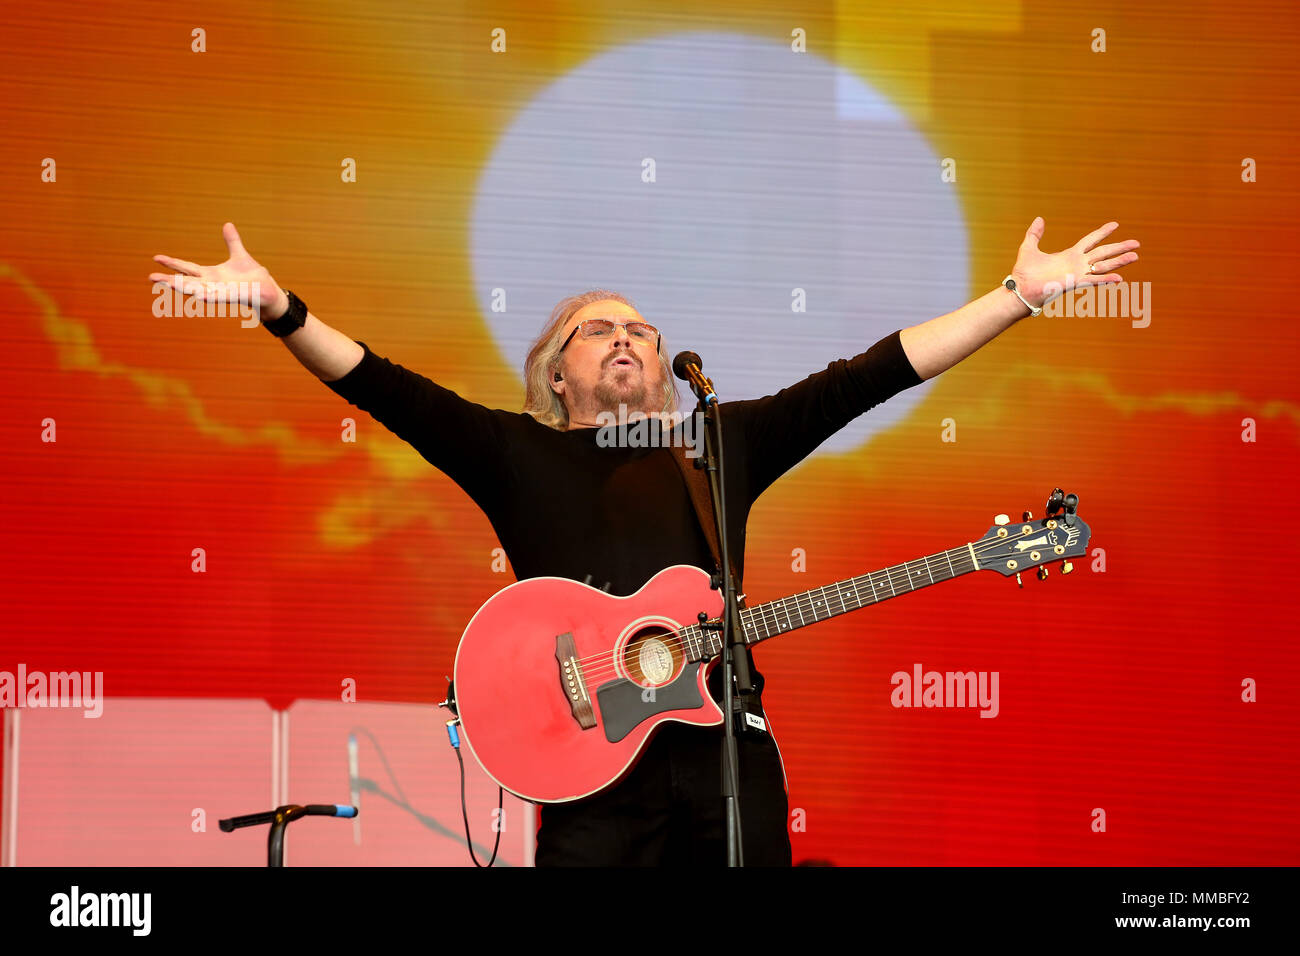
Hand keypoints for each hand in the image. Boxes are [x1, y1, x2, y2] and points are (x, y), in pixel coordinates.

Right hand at [149, 222, 287, 318]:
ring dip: (184, 288)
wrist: (269, 291)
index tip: (155, 257)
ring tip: (168, 284)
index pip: (188, 268)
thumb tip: (227, 224)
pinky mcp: (234, 297)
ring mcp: (221, 292)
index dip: (173, 263)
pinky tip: (198, 296)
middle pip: (186, 281)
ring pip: (198, 290)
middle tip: (150, 277)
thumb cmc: (253, 277)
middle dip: (169, 280)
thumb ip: (232, 242)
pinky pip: (219, 297)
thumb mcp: (240, 255)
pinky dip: (209, 297)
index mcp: (211, 275)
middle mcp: (212, 285)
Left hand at [1011, 217, 1139, 308]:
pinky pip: (1093, 281)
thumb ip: (1035, 234)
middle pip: (1103, 253)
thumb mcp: (1029, 247)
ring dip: (1119, 261)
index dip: (1102, 233)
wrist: (1020, 289)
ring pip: (1103, 265)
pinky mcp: (1073, 283)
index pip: (1090, 241)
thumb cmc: (1024, 272)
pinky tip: (1120, 278)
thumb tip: (1040, 218)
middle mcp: (1076, 264)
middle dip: (1119, 247)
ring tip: (1135, 256)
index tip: (1115, 224)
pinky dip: (1106, 279)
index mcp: (1069, 255)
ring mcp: (1077, 273)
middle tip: (1137, 243)